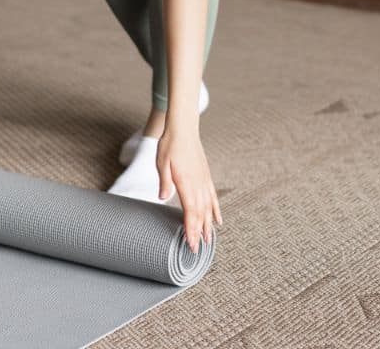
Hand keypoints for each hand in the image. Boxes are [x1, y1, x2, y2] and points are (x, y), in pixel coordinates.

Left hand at [156, 121, 221, 252]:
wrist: (183, 129)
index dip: (191, 229)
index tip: (191, 243)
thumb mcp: (161, 162)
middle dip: (199, 232)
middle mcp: (198, 184)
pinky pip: (213, 197)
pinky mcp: (206, 176)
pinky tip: (218, 220)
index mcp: (186, 183)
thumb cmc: (169, 145)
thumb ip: (164, 181)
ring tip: (209, 240)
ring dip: (208, 225)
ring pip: (208, 208)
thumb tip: (163, 198)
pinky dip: (216, 210)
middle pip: (201, 214)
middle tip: (198, 249)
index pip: (190, 212)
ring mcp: (204, 181)